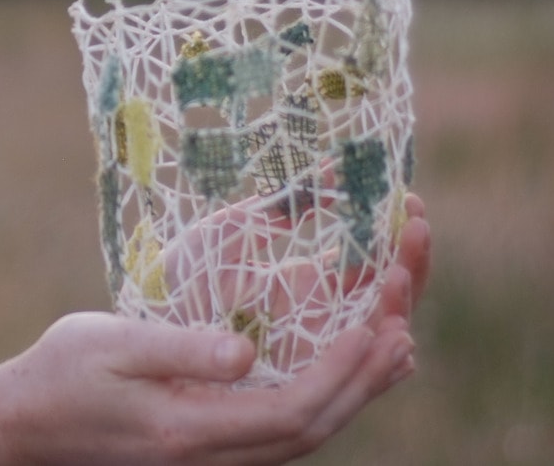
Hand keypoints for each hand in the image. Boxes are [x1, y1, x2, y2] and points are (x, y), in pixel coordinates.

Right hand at [0, 308, 413, 465]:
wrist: (23, 429)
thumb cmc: (58, 375)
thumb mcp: (107, 344)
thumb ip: (178, 349)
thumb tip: (243, 350)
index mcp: (190, 431)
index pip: (293, 412)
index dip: (342, 370)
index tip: (375, 320)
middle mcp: (213, 457)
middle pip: (315, 429)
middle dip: (367, 376)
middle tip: (404, 321)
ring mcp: (214, 457)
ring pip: (309, 434)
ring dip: (358, 388)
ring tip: (396, 339)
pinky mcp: (212, 446)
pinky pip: (287, 427)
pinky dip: (328, 395)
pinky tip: (344, 366)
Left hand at [159, 189, 432, 378]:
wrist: (138, 330)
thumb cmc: (181, 277)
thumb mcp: (233, 232)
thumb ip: (283, 206)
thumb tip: (333, 166)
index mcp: (313, 285)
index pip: (375, 263)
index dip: (398, 234)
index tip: (408, 197)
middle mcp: (323, 323)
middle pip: (388, 299)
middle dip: (411, 263)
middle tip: (415, 223)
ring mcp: (313, 357)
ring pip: (376, 339)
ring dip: (398, 305)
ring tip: (399, 271)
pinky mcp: (294, 387)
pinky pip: (351, 383)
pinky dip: (377, 363)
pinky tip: (391, 334)